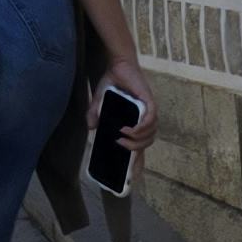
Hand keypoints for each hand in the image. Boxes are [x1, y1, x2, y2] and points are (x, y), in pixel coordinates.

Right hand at [97, 53, 158, 167]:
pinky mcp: (149, 102)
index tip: (132, 177)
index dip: (138, 162)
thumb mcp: (99, 101)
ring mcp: (148, 111)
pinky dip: (140, 128)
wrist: (117, 64)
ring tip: (121, 138)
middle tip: (120, 147)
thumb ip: (94, 114)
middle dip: (135, 151)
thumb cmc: (112, 81)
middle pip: (147, 143)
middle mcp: (145, 118)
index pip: (141, 146)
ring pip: (150, 134)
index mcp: (135, 122)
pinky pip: (150, 121)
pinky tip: (128, 130)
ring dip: (137, 140)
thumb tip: (91, 128)